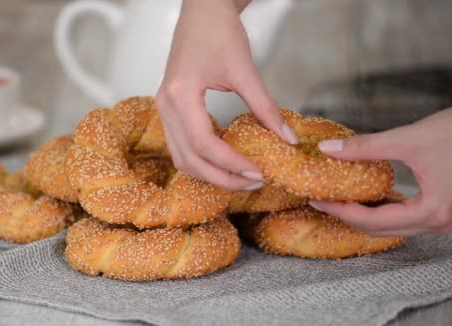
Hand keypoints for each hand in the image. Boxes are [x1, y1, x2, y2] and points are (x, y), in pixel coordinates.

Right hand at [156, 0, 297, 190]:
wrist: (201, 11)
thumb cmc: (218, 31)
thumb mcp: (245, 69)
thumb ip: (265, 107)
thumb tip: (288, 139)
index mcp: (180, 94)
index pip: (203, 143)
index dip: (231, 163)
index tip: (258, 173)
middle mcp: (165, 105)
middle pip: (188, 158)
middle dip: (221, 177)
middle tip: (253, 182)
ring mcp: (163, 109)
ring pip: (181, 157)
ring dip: (210, 173)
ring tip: (241, 177)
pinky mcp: (169, 110)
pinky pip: (180, 146)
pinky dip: (201, 160)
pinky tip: (225, 162)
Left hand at [310, 104, 451, 236]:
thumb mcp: (409, 137)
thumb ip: (366, 146)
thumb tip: (327, 149)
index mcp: (431, 211)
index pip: (372, 221)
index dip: (340, 210)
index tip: (317, 198)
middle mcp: (438, 223)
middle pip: (380, 229)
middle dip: (347, 216)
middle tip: (321, 199)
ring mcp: (443, 219)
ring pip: (392, 227)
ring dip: (364, 215)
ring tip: (338, 199)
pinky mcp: (443, 208)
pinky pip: (404, 218)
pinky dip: (382, 210)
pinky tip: (366, 197)